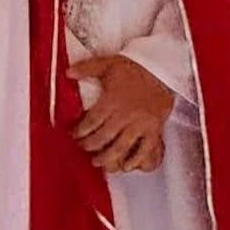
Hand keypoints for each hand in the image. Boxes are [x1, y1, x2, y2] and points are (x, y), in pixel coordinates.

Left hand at [69, 55, 173, 173]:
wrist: (162, 68)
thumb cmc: (135, 67)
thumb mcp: (108, 63)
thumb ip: (86, 68)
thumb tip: (67, 72)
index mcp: (112, 100)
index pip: (91, 122)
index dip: (79, 132)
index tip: (74, 135)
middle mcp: (125, 114)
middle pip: (103, 137)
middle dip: (89, 146)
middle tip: (83, 147)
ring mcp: (141, 123)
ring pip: (121, 147)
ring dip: (107, 158)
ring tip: (98, 162)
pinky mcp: (154, 128)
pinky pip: (145, 149)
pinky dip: (136, 160)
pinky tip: (127, 166)